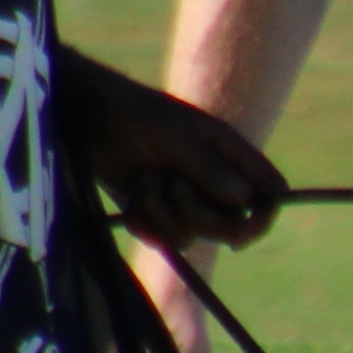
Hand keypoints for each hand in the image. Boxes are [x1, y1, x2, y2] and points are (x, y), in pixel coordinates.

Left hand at [68, 65, 291, 258]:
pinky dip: (145, 223)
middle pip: (232, 224)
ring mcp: (185, 200)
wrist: (83, 120)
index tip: (243, 229)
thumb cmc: (131, 114)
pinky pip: (164, 239)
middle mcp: (214, 180)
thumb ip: (208, 167)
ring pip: (193, 234)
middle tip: (173, 186)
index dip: (264, 214)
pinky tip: (132, 200)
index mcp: (229, 153)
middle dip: (199, 213)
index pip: (269, 191)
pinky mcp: (157, 214)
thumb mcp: (171, 134)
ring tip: (144, 181)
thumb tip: (246, 198)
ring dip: (163, 212)